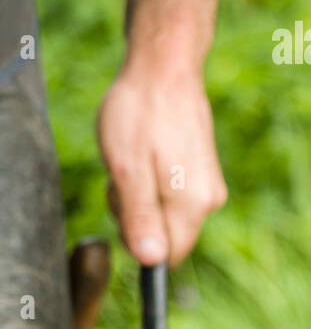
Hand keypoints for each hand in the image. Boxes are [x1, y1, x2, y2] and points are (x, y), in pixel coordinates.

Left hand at [97, 65, 226, 265]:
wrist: (162, 67)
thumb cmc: (139, 113)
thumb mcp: (126, 168)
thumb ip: (139, 216)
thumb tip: (151, 261)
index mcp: (192, 204)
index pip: (166, 257)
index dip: (136, 241)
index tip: (122, 203)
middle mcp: (208, 200)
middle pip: (163, 237)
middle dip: (134, 215)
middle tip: (122, 174)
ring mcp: (206, 184)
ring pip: (162, 214)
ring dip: (138, 196)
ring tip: (131, 157)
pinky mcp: (200, 171)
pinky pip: (168, 194)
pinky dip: (147, 180)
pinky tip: (142, 152)